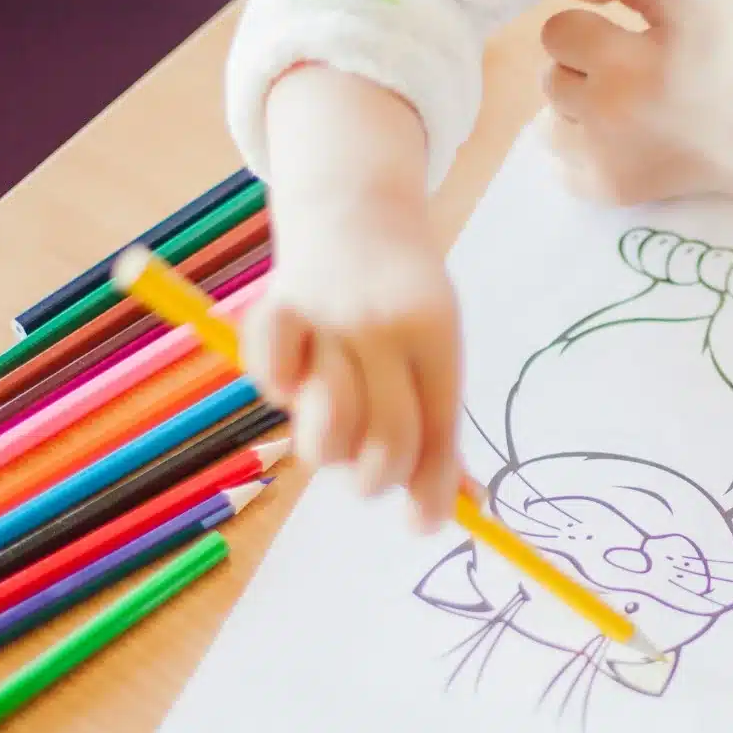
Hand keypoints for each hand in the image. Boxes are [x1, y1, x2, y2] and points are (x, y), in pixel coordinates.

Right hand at [249, 67, 463, 526]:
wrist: (355, 207)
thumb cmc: (405, 297)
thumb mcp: (438, 347)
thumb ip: (442, 425)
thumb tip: (461, 509)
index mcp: (434, 332)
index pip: (437, 430)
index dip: (432, 487)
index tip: (424, 525)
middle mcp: (381, 324)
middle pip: (386, 443)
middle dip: (380, 479)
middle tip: (374, 473)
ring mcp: (326, 317)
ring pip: (326, 431)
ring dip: (330, 446)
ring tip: (336, 422)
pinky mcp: (275, 310)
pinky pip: (272, 382)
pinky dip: (280, 390)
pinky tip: (296, 377)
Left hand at [541, 0, 724, 205]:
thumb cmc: (727, 58)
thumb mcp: (684, 3)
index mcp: (620, 61)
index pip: (556, 34)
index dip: (585, 33)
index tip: (615, 41)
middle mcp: (603, 113)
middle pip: (551, 79)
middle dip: (582, 73)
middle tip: (625, 78)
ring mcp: (603, 159)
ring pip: (552, 125)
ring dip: (579, 115)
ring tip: (621, 113)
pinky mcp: (609, 191)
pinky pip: (564, 170)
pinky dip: (585, 155)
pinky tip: (619, 145)